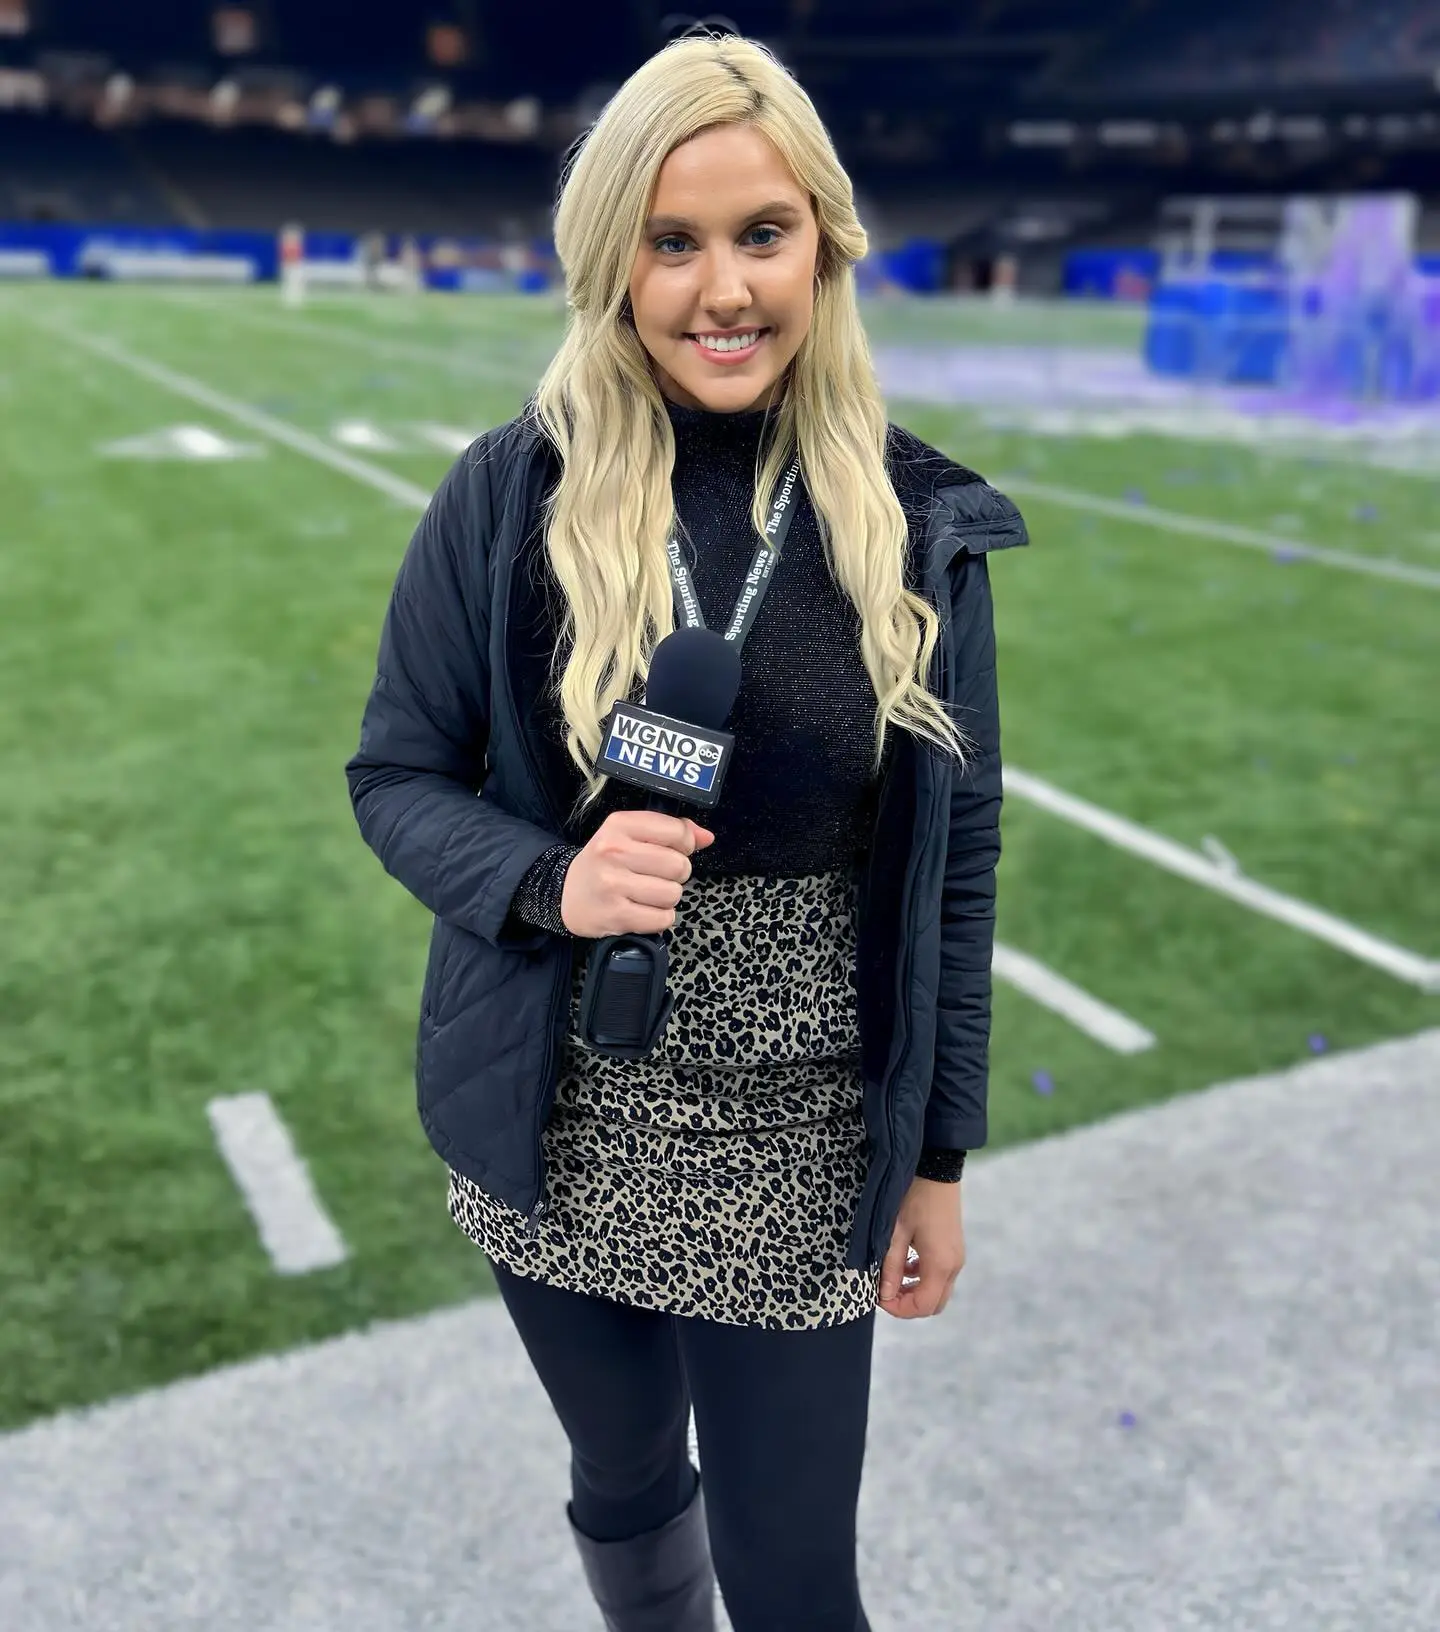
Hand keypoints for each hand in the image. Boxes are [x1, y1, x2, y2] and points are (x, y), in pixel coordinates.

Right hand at [560, 810, 714, 938]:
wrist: (564, 893)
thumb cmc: (605, 862)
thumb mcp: (630, 835)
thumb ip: (671, 830)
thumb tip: (707, 837)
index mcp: (619, 825)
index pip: (676, 832)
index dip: (685, 844)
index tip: (673, 850)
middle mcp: (614, 852)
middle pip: (678, 865)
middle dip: (676, 874)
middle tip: (658, 876)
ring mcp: (613, 885)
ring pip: (673, 894)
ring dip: (667, 898)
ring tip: (648, 894)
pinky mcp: (616, 915)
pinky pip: (662, 918)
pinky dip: (659, 917)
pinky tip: (643, 910)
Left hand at [877, 1176, 965, 1319]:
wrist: (936, 1169)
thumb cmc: (914, 1197)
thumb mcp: (896, 1232)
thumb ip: (891, 1266)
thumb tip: (884, 1295)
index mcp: (940, 1264)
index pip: (923, 1306)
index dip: (899, 1309)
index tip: (878, 1297)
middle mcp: (953, 1265)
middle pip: (933, 1304)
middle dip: (907, 1305)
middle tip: (884, 1292)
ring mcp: (956, 1257)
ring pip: (938, 1292)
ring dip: (914, 1292)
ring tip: (891, 1278)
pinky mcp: (953, 1249)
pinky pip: (940, 1276)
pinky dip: (922, 1279)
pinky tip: (904, 1264)